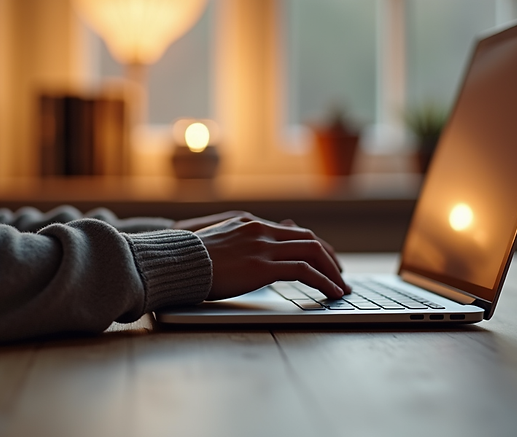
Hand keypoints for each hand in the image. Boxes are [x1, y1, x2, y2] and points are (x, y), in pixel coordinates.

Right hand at [194, 217, 350, 300]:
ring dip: (332, 271)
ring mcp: (262, 247)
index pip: (295, 232)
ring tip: (342, 288)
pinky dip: (323, 281)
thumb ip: (242, 244)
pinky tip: (331, 293)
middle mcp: (260, 231)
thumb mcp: (219, 245)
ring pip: (312, 253)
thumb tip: (250, 254)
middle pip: (309, 240)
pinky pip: (304, 272)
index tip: (326, 261)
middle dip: (330, 259)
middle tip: (340, 276)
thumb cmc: (190, 261)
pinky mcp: (261, 267)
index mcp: (250, 224)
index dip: (316, 247)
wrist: (175, 263)